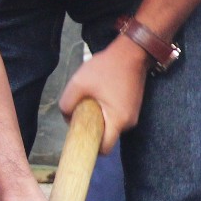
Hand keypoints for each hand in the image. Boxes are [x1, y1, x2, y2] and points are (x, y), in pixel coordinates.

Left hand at [59, 38, 150, 152]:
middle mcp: (129, 122)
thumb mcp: (79, 83)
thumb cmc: (106, 68)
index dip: (91, 147)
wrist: (132, 51)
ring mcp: (133, 114)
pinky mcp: (133, 106)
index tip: (80, 137)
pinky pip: (116, 117)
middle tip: (80, 113)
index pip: (105, 148)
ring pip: (111, 126)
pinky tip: (100, 97)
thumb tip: (66, 116)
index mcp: (118, 120)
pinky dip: (107, 112)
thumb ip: (67, 103)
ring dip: (99, 119)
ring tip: (90, 101)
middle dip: (93, 129)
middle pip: (107, 136)